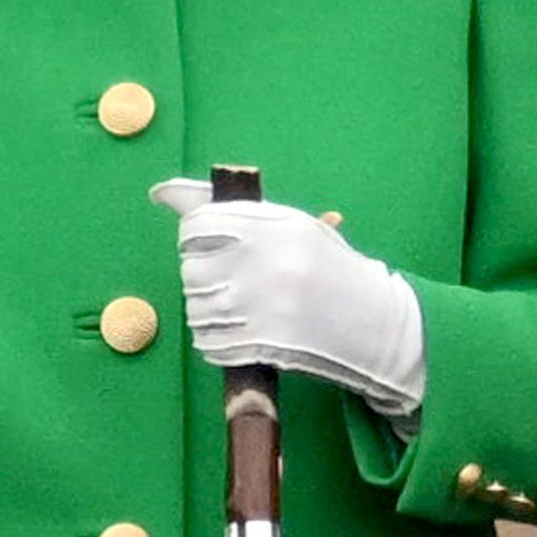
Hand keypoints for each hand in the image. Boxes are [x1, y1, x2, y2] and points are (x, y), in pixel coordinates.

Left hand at [152, 180, 427, 420]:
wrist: (376, 320)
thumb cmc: (324, 267)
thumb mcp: (287, 226)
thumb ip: (225, 210)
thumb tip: (160, 193)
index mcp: (273, 224)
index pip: (196, 225)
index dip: (194, 237)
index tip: (207, 245)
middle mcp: (265, 261)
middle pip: (192, 269)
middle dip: (202, 277)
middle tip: (230, 281)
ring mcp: (263, 304)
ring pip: (196, 307)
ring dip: (206, 311)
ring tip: (239, 308)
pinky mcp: (262, 343)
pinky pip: (208, 341)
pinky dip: (213, 340)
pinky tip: (238, 332)